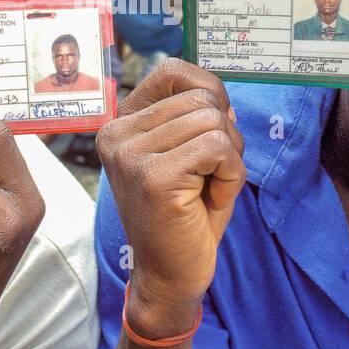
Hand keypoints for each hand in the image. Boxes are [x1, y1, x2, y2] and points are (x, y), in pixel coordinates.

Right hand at [95, 59, 245, 337]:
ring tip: (208, 189)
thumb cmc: (185, 217)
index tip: (212, 131)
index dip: (209, 92)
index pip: (173, 72)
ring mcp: (132, 154)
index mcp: (122, 123)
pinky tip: (211, 200)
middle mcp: (118, 134)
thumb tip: (225, 99)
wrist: (169, 277)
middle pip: (203, 98)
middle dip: (225, 136)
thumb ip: (204, 120)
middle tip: (210, 176)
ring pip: (215, 121)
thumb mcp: (193, 156)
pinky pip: (218, 148)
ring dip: (229, 159)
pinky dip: (230, 175)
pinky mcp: (153, 177)